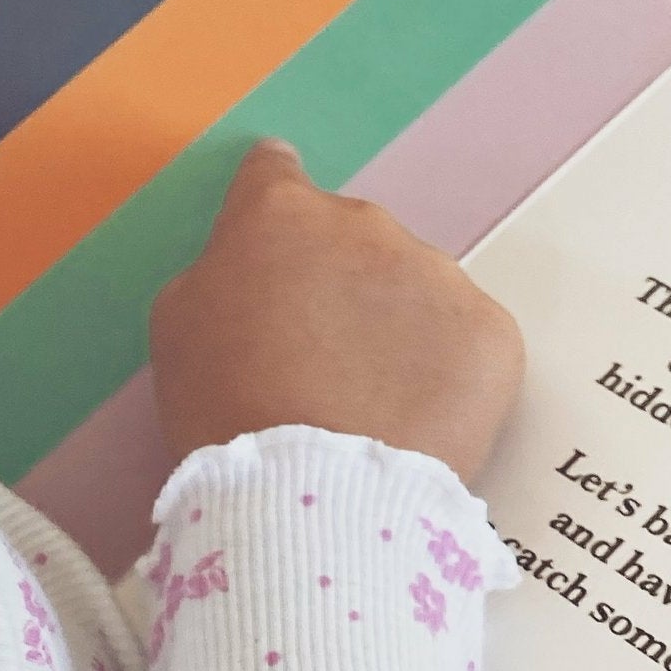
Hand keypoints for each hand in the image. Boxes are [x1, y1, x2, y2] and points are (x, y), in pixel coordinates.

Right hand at [149, 137, 524, 486]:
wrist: (314, 498)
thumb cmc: (225, 409)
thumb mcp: (179, 324)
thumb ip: (220, 271)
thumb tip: (253, 262)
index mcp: (279, 214)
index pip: (274, 172)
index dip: (271, 205)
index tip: (278, 244)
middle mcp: (365, 224)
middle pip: (350, 236)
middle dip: (338, 279)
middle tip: (320, 356)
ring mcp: (437, 274)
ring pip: (413, 287)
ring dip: (395, 324)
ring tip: (371, 399)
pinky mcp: (491, 332)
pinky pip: (463, 339)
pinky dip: (444, 371)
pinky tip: (415, 418)